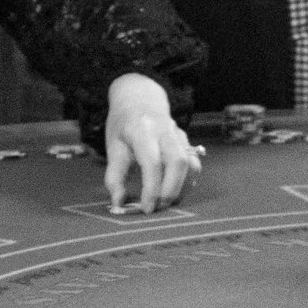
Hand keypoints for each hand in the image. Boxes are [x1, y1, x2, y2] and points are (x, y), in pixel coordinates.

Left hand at [102, 72, 200, 212]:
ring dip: (181, 187)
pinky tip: (177, 189)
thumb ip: (114, 177)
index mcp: (142, 130)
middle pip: (178, 162)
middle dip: (170, 190)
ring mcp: (179, 134)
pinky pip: (194, 162)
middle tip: (159, 207)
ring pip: (190, 163)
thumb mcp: (113, 147)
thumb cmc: (124, 126)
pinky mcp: (187, 141)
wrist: (140, 99)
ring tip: (166, 201)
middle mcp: (164, 130)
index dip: (151, 188)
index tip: (146, 208)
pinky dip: (188, 180)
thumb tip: (118, 203)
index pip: (152, 162)